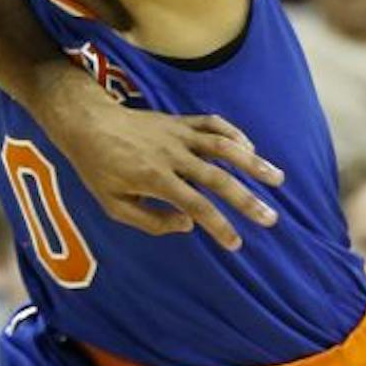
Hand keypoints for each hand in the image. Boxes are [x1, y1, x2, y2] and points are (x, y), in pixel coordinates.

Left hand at [32, 66, 282, 251]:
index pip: (197, 206)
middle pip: (218, 179)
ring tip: (277, 179)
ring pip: (224, 147)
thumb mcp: (114, 205)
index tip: (236, 243)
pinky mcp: (180, 121)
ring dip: (253, 163)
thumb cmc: (98, 169)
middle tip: (270, 219)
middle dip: (247, 200)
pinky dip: (234, 134)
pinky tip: (250, 148)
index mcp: (155, 179)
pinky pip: (213, 124)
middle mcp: (172, 156)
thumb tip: (188, 225)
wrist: (88, 123)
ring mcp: (179, 135)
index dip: (219, 226)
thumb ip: (150, 220)